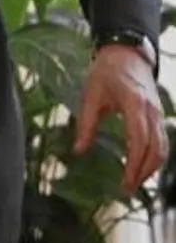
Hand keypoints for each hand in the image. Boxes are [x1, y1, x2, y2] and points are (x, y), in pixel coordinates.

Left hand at [74, 42, 166, 191]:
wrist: (127, 53)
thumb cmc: (106, 71)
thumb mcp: (90, 94)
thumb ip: (86, 124)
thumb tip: (78, 151)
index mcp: (134, 104)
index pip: (139, 141)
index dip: (134, 164)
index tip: (124, 182)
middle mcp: (152, 111)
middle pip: (156, 150)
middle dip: (143, 172)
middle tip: (127, 189)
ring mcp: (159, 113)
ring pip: (163, 148)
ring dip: (152, 168)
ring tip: (134, 183)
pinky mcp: (159, 115)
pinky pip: (162, 141)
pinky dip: (156, 157)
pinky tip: (143, 167)